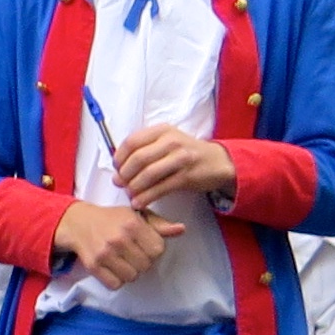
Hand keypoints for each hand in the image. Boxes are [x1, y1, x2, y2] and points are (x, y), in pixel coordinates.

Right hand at [55, 200, 169, 289]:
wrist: (77, 222)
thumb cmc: (111, 219)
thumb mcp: (136, 215)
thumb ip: (159, 225)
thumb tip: (181, 229)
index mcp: (132, 225)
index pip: (157, 250)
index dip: (153, 249)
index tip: (144, 245)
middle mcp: (119, 239)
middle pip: (146, 265)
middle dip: (142, 261)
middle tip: (132, 253)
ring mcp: (105, 254)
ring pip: (132, 276)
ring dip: (130, 272)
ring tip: (123, 261)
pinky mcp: (93, 266)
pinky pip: (115, 284)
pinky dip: (116, 280)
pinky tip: (113, 268)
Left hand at [111, 123, 235, 210]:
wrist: (217, 162)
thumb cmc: (185, 153)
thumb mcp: (165, 142)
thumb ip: (143, 151)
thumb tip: (117, 172)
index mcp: (162, 131)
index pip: (132, 142)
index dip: (119, 157)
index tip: (116, 169)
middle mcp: (171, 141)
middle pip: (138, 159)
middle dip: (124, 174)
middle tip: (120, 184)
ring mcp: (181, 158)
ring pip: (148, 174)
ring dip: (134, 187)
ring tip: (130, 194)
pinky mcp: (187, 176)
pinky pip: (161, 188)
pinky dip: (146, 198)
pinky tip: (139, 203)